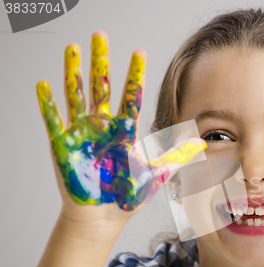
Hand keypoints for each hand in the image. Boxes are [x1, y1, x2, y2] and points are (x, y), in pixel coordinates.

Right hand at [37, 31, 205, 213]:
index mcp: (124, 130)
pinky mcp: (63, 145)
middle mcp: (103, 126)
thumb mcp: (158, 173)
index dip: (135, 74)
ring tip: (72, 48)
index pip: (130, 95)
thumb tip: (202, 142)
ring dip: (73, 71)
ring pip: (76, 95)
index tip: (139, 52)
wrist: (103, 216)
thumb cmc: (127, 195)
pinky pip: (53, 120)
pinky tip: (43, 84)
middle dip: (101, 60)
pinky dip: (47, 103)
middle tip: (100, 35)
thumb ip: (178, 155)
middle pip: (101, 86)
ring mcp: (82, 133)